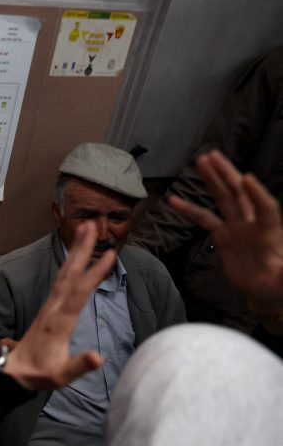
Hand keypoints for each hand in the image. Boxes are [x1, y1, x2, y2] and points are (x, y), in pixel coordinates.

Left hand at [3, 222, 113, 389]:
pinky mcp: (49, 307)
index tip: (109, 255)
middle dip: (80, 250)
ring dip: (74, 251)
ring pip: (64, 273)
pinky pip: (61, 280)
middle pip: (69, 274)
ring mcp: (50, 306)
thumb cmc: (39, 373)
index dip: (94, 273)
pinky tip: (75, 254)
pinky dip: (69, 264)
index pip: (79, 293)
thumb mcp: (60, 376)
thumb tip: (98, 357)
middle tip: (89, 225)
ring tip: (83, 230)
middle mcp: (53, 309)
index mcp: (59, 322)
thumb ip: (78, 366)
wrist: (14, 371)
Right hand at [169, 150, 282, 329]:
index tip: (247, 178)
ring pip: (222, 198)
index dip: (257, 193)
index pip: (265, 207)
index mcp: (269, 231)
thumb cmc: (277, 283)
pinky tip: (173, 200)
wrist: (263, 289)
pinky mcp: (222, 235)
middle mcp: (251, 223)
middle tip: (212, 156)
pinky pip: (204, 219)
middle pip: (239, 193)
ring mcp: (236, 227)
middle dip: (227, 174)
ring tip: (200, 162)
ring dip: (212, 180)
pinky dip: (188, 210)